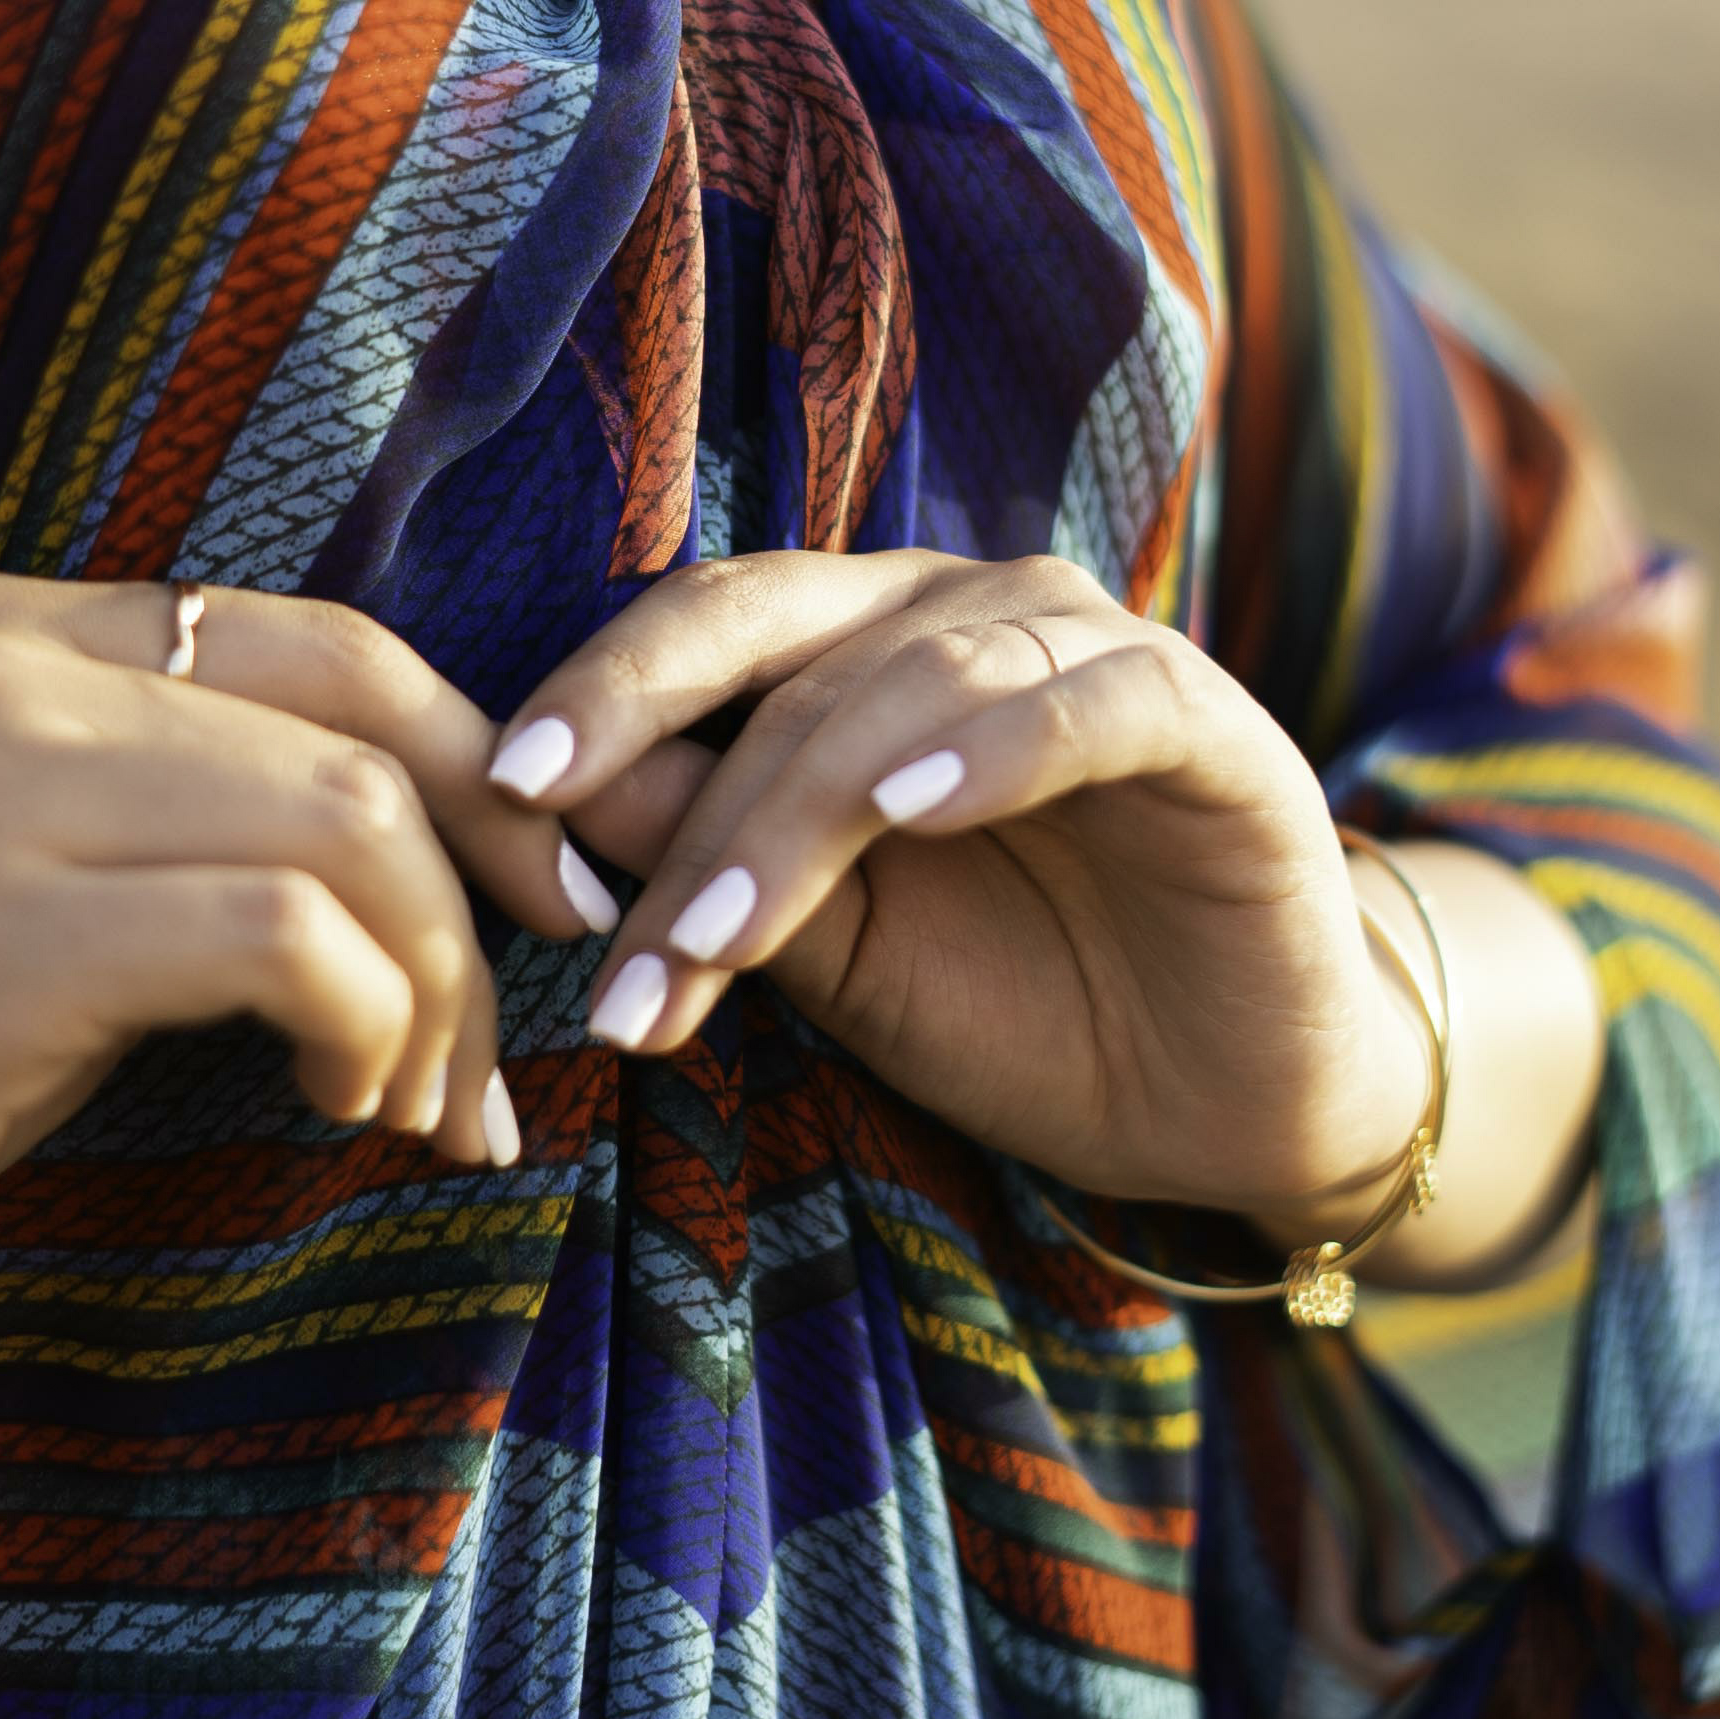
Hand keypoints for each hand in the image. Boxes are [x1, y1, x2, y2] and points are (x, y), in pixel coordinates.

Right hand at [0, 577, 618, 1391]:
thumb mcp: (27, 892)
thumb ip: (186, 826)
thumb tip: (447, 863)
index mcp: (2, 628)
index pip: (332, 647)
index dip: (483, 776)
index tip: (548, 908)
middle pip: (364, 739)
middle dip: (482, 912)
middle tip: (492, 1069)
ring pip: (346, 829)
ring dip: (434, 992)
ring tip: (413, 1110)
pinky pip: (280, 941)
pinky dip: (362, 1028)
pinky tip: (334, 1106)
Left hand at [489, 549, 1435, 1237]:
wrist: (1231, 1102)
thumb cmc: (1024, 1007)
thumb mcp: (833, 950)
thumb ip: (713, 859)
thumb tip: (545, 799)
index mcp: (869, 650)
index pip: (706, 631)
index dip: (594, 696)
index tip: (488, 802)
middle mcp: (972, 616)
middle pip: (780, 630)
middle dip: (652, 739)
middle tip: (543, 832)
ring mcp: (1095, 656)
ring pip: (909, 679)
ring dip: (793, 807)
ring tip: (707, 935)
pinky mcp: (1210, 724)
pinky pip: (1092, 700)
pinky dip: (996, 744)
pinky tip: (915, 808)